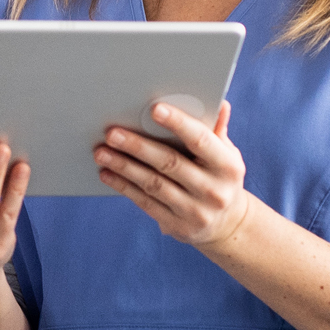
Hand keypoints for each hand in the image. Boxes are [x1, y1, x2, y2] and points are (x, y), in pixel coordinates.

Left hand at [95, 100, 250, 248]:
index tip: (154, 109)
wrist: (228, 224)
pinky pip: (146, 203)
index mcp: (227, 166)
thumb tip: (220, 103)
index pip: (201, 140)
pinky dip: (124, 186)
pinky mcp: (177, 226)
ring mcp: (195, 211)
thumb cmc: (219, 177)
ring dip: (124, 166)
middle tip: (112, 133)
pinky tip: (107, 174)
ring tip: (101, 152)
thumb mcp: (226, 154)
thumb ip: (216, 130)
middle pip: (170, 163)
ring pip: (153, 184)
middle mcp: (214, 191)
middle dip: (138, 146)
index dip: (178, 124)